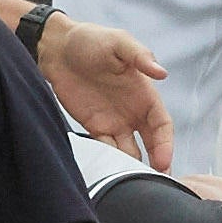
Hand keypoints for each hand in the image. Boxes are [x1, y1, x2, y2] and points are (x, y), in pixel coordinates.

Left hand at [36, 15, 172, 168]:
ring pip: (129, 151)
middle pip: (151, 144)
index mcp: (144, 94)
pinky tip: (111, 172)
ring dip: (133, 166)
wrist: (56, 48)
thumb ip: (140, 57)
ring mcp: (114, 121)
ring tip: (133, 183)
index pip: (162, 125)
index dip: (165, 144)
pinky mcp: (94, 127)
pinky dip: (110, 161)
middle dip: (156, 163)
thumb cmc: (91, 40)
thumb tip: (162, 73)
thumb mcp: (119, 43)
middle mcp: (133, 111)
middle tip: (158, 183)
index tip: (163, 161)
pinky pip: (106, 149)